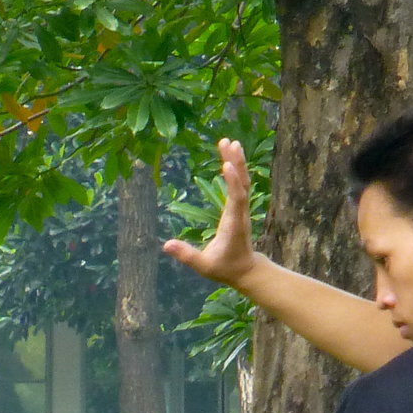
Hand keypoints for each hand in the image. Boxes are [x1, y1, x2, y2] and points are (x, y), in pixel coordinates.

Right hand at [162, 138, 260, 289]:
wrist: (246, 270)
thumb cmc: (225, 268)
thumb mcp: (204, 266)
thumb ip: (186, 255)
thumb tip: (166, 245)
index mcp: (234, 224)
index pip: (236, 199)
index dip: (233, 182)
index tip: (227, 164)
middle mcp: (240, 212)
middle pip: (241, 183)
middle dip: (235, 162)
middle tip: (227, 142)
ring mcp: (242, 208)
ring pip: (243, 181)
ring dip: (236, 161)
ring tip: (228, 141)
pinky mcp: (239, 207)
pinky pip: (239, 184)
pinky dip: (235, 169)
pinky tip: (229, 157)